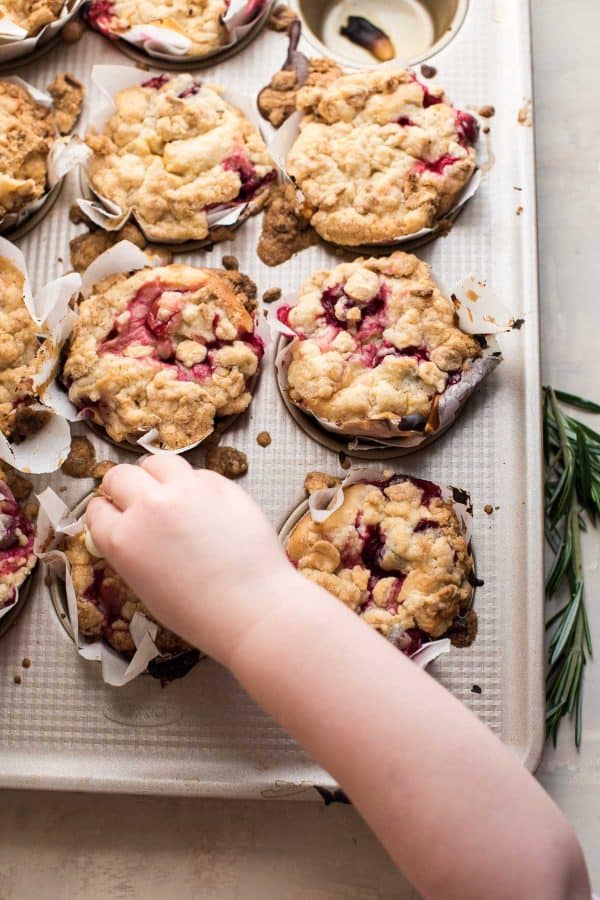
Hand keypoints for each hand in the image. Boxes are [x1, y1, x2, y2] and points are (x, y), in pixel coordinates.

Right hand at [86, 455, 294, 664]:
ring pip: (157, 462)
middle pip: (120, 475)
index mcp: (122, 539)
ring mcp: (186, 490)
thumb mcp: (145, 587)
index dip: (106, 511)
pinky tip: (203, 505)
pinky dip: (194, 484)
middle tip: (137, 499)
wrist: (252, 608)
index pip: (96, 509)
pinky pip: (196, 473)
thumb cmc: (199, 612)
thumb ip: (130, 551)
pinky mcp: (219, 484)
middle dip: (123, 487)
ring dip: (156, 476)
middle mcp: (149, 507)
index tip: (114, 514)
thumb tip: (128, 531)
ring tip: (169, 493)